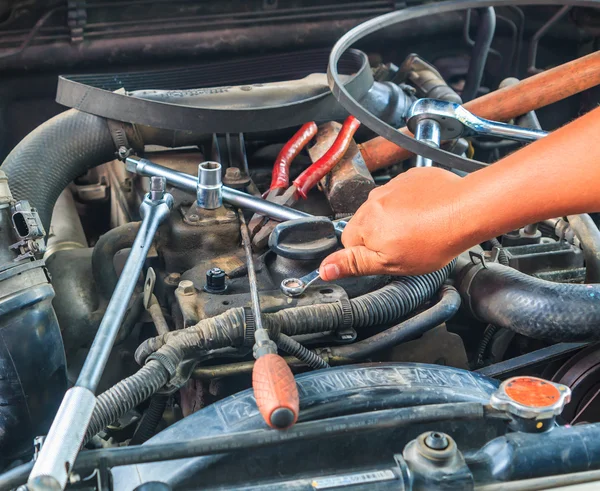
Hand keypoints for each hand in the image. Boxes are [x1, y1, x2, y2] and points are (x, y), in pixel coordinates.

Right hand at [320, 167, 470, 279]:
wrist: (466, 210)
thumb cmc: (432, 239)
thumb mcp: (389, 263)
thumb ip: (355, 264)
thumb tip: (325, 268)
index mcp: (365, 222)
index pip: (349, 242)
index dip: (367, 254)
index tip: (385, 257)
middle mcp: (374, 199)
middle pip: (366, 223)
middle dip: (381, 235)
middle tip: (404, 247)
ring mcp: (394, 186)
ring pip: (385, 209)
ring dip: (396, 219)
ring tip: (419, 231)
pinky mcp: (411, 178)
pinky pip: (403, 195)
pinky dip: (411, 204)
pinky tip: (427, 215)